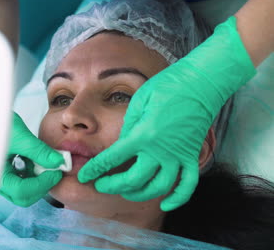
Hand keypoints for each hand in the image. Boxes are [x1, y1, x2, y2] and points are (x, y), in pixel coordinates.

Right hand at [0, 112, 63, 206]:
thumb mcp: (19, 135)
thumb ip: (39, 151)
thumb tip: (59, 162)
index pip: (21, 191)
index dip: (42, 183)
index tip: (56, 171)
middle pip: (21, 196)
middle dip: (40, 185)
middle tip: (54, 170)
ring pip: (21, 189)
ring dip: (36, 178)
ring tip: (42, 161)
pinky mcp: (1, 170)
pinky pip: (19, 179)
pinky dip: (30, 172)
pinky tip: (33, 158)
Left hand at [78, 16, 255, 210]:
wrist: (201, 82)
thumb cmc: (167, 86)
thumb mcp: (139, 101)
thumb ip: (128, 126)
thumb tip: (121, 144)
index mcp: (143, 134)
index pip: (113, 158)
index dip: (95, 169)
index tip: (84, 175)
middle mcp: (161, 150)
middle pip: (134, 180)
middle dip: (113, 186)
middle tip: (101, 185)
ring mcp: (179, 155)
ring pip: (159, 187)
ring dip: (140, 194)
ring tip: (126, 192)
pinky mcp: (192, 155)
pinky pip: (188, 184)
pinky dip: (178, 197)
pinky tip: (166, 203)